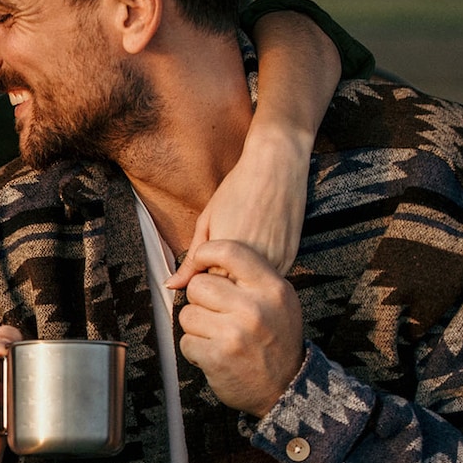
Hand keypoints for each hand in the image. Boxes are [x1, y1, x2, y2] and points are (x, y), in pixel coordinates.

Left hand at [174, 128, 307, 283]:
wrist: (276, 166)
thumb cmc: (237, 189)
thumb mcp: (207, 222)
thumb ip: (191, 261)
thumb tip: (172, 286)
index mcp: (225, 257)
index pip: (207, 290)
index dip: (202, 284)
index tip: (203, 273)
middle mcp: (252, 264)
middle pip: (230, 295)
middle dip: (221, 287)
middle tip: (218, 267)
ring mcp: (274, 262)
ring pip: (252, 291)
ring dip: (242, 283)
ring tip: (236, 262)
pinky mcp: (290, 258)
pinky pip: (269, 281)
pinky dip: (260, 278)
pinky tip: (254, 260)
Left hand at [174, 240, 304, 416]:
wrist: (286, 387)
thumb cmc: (276, 339)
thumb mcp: (279, 301)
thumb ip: (249, 277)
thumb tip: (200, 260)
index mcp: (272, 288)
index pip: (230, 251)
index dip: (206, 253)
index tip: (200, 263)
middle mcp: (254, 309)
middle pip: (199, 285)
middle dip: (200, 301)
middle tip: (217, 315)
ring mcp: (234, 334)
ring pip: (187, 314)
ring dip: (196, 327)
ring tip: (218, 337)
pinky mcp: (217, 357)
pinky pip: (186, 341)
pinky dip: (195, 350)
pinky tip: (215, 354)